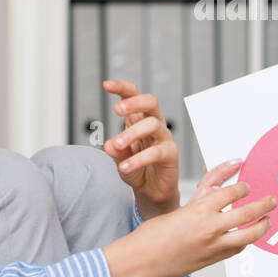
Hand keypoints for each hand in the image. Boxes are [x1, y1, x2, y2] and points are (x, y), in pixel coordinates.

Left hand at [102, 79, 179, 216]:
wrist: (152, 192)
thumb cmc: (137, 169)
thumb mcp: (120, 159)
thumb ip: (115, 151)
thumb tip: (108, 144)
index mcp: (139, 120)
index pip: (134, 97)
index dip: (122, 88)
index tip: (107, 84)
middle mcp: (154, 124)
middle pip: (151, 102)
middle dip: (134, 103)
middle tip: (117, 110)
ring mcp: (164, 138)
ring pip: (153, 124)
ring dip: (132, 133)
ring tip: (117, 144)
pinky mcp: (171, 154)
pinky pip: (156, 152)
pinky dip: (138, 159)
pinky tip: (125, 166)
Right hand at [115, 176, 275, 276]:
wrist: (143, 260)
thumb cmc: (155, 233)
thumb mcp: (182, 206)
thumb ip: (204, 193)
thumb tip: (221, 182)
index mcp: (200, 209)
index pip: (232, 192)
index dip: (243, 187)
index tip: (247, 186)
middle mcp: (210, 227)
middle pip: (248, 212)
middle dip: (264, 204)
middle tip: (272, 200)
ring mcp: (214, 246)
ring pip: (249, 234)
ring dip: (263, 226)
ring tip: (268, 220)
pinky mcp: (213, 259)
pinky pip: (238, 249)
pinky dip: (246, 241)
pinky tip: (248, 236)